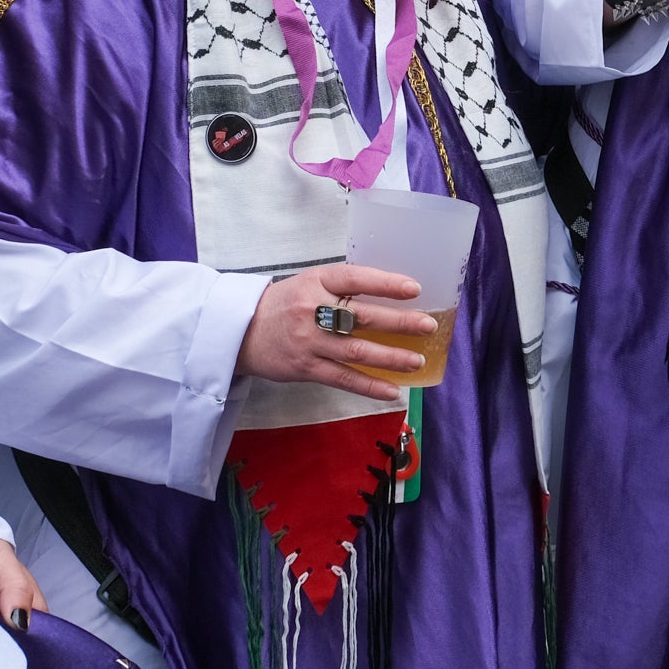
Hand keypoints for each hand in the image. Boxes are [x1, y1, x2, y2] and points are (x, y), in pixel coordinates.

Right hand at [236, 264, 433, 402]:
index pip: (355, 278)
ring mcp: (309, 341)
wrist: (241, 331)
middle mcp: (312, 309)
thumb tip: (391, 295)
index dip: (385, 283)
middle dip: (398, 322)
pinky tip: (392, 390)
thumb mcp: (309, 283)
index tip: (414, 288)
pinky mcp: (305, 368)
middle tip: (427, 325)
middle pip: (361, 316)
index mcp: (316, 281)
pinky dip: (370, 386)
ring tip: (418, 361)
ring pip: (357, 350)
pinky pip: (343, 378)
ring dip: (391, 357)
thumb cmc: (285, 304)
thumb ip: (342, 288)